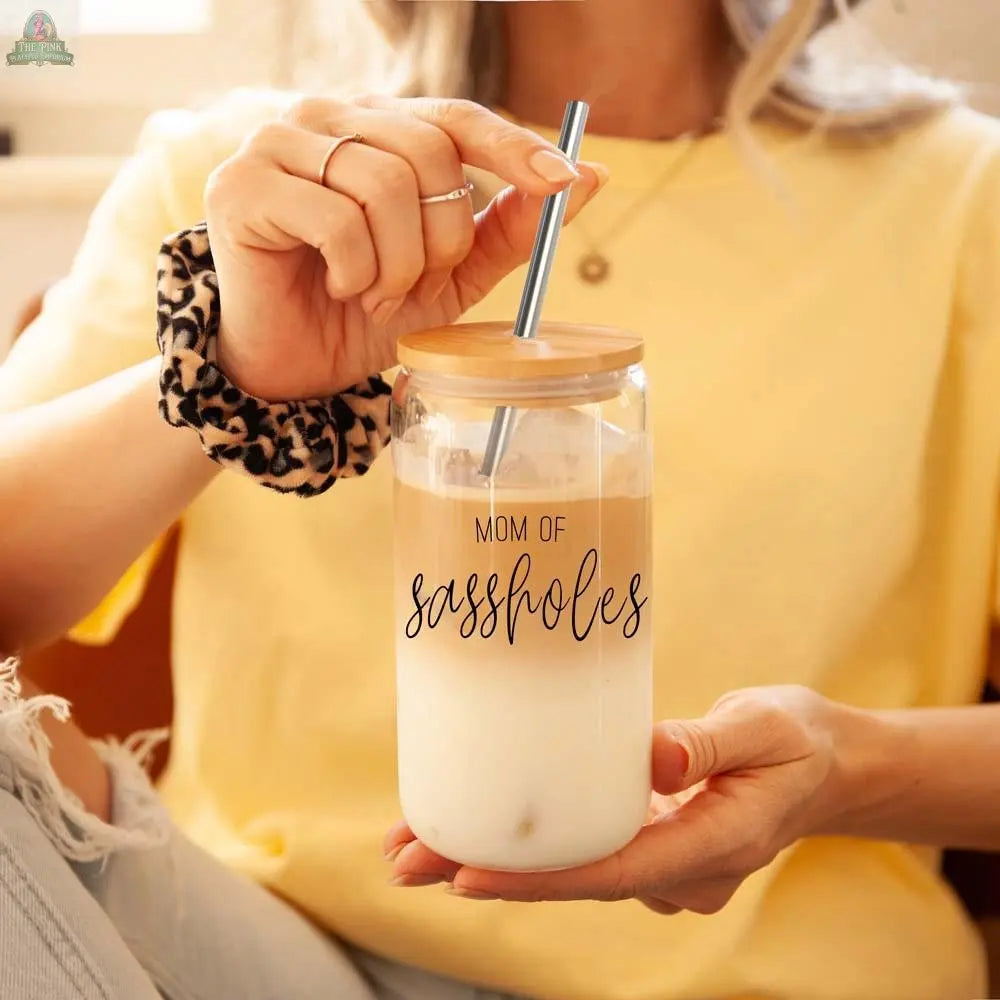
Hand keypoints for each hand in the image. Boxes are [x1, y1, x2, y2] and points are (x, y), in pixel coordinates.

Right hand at [204, 95, 606, 400]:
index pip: (456, 116)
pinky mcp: (243, 184)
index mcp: (380, 130)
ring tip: (373, 293)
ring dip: (397, 264)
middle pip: (428, 152)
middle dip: (442, 239)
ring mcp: (280, 144)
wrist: (292, 367)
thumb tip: (592, 176)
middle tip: (416, 285)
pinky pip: (338, 220)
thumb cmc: (365, 313)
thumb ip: (511, 229)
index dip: (513, 146)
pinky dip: (355, 272)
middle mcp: (329, 118)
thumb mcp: (453, 277)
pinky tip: (336, 287)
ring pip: (385, 185)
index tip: (563, 180)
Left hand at [386, 686, 855, 911]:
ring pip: (570, 870)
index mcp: (713, 845)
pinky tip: (474, 826)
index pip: (612, 872)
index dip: (537, 880)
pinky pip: (582, 850)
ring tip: (411, 844)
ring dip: (495, 858)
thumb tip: (654, 760)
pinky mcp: (650, 844)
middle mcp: (682, 872)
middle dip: (487, 874)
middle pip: (574, 880)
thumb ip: (710, 743)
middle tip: (403, 863)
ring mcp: (665, 866)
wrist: (826, 768)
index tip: (465, 876)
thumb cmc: (796, 740)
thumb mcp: (764, 725)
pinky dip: (529, 843)